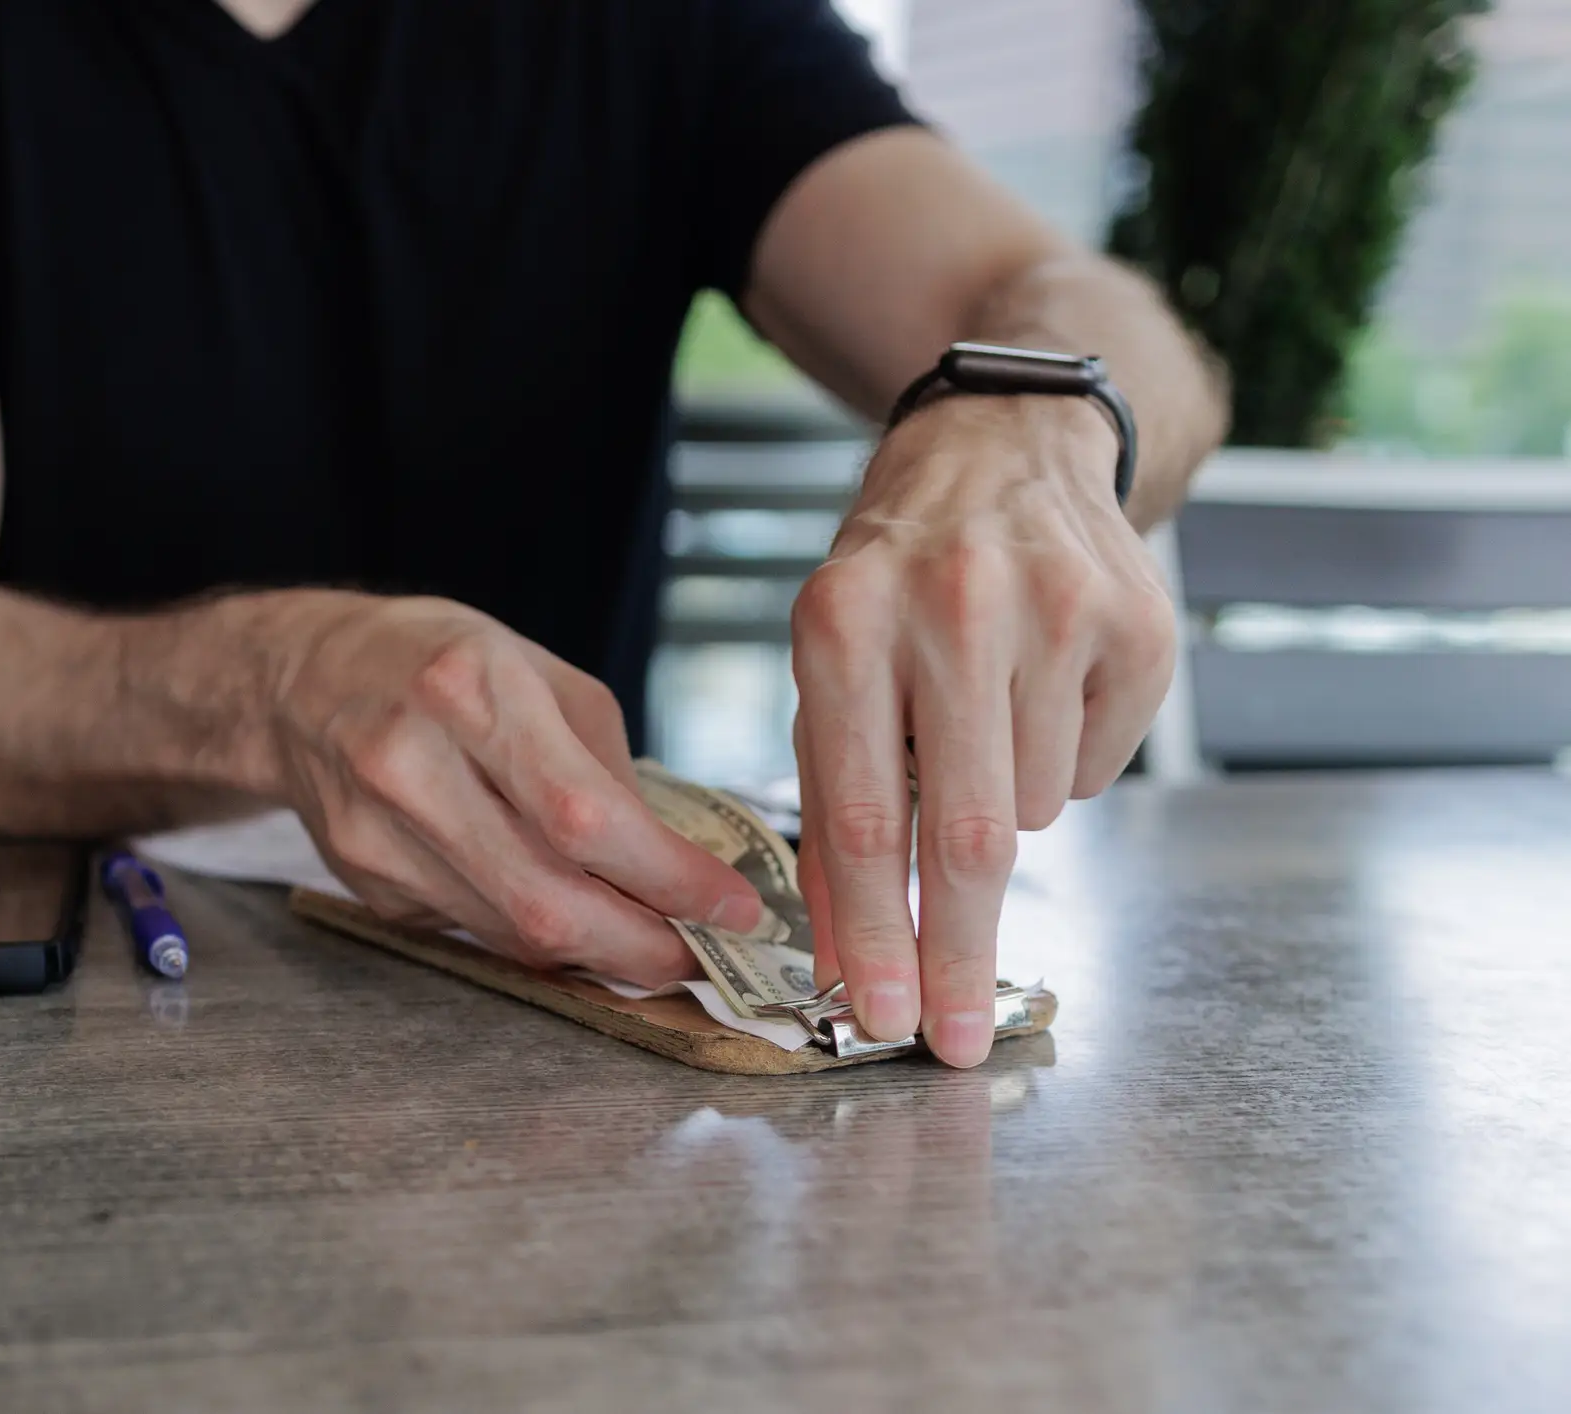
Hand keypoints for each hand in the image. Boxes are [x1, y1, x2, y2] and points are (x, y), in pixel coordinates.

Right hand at [265, 593, 763, 985]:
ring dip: (597, 950)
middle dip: (642, 945)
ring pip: (511, 932)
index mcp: (467, 689)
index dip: (669, 878)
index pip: (584, 816)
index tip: (733, 906)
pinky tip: (565, 911)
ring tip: (649, 938)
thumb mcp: (538, 672)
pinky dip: (535, 933)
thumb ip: (607, 768)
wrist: (299, 681)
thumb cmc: (436, 661)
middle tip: (700, 954)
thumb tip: (677, 867)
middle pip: (545, 899)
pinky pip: (476, 930)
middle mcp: (410, 764)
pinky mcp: (367, 885)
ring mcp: (377, 836)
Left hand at [791, 395, 1175, 1065]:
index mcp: (844, 622)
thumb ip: (833, 802)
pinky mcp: (1138, 621)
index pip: (857, 814)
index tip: (878, 1018)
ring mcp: (1057, 607)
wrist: (1001, 448)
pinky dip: (1064, 760)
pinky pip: (1102, 767)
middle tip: (952, 1038)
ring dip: (1007, 806)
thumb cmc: (894, 580)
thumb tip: (847, 955)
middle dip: (955, 953)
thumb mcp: (829, 667)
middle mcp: (950, 606)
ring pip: (1038, 807)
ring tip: (983, 719)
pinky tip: (1042, 687)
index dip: (871, 934)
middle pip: (965, 835)